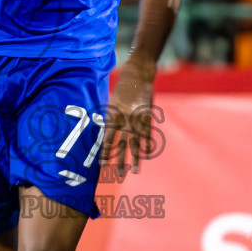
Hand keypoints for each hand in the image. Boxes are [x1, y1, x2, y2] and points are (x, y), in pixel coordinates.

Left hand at [103, 58, 158, 180]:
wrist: (138, 74)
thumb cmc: (123, 88)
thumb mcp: (113, 102)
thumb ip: (113, 118)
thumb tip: (109, 135)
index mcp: (114, 115)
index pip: (109, 138)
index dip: (106, 152)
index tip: (103, 165)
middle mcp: (126, 119)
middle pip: (123, 144)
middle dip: (121, 161)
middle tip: (119, 175)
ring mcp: (138, 119)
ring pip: (136, 143)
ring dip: (136, 158)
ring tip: (136, 171)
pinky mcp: (148, 117)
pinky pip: (147, 134)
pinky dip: (147, 144)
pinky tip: (147, 155)